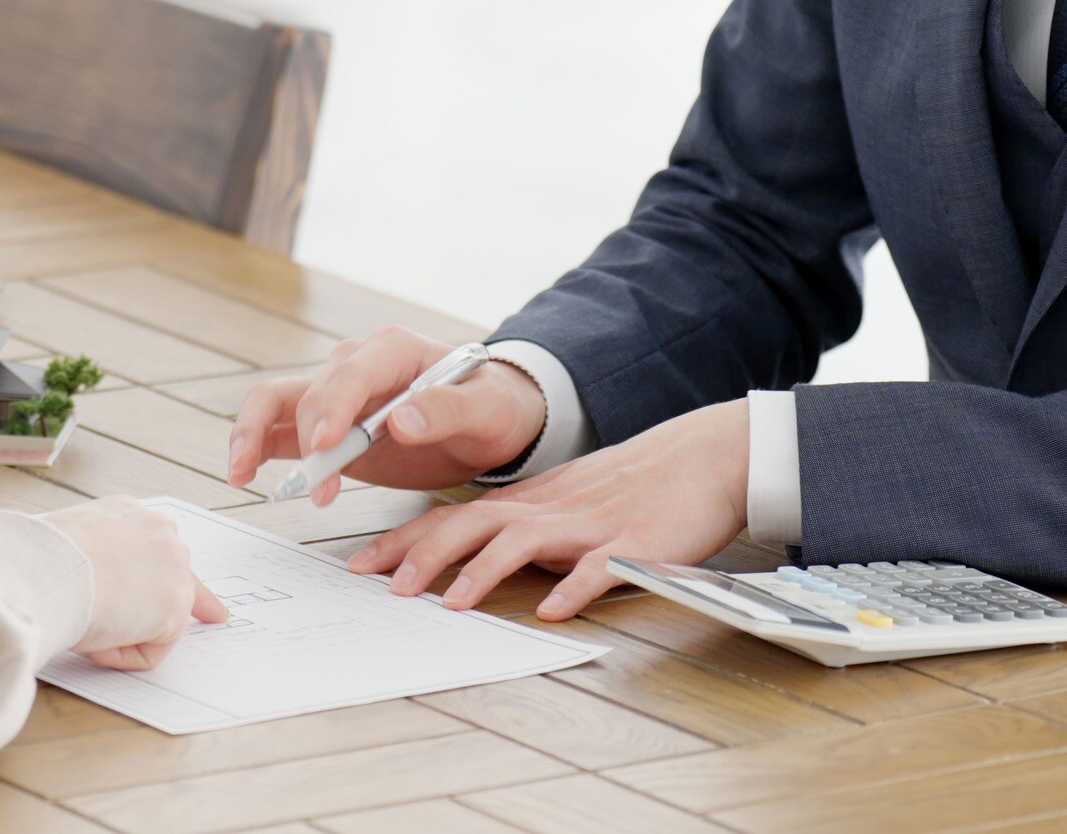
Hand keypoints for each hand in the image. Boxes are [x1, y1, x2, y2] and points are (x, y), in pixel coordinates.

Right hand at [39, 496, 227, 669]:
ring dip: (125, 632)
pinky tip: (95, 638)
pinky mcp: (175, 604)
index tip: (208, 594)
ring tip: (88, 622)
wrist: (42, 567)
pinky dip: (120, 655)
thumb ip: (93, 558)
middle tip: (216, 616)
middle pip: (183, 578)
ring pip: (160, 619)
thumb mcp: (68, 541)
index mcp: (128, 514)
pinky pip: (151, 651)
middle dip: (181, 606)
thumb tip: (91, 586)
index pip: (160, 545)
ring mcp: (172, 567)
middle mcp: (159, 531)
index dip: (172, 572)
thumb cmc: (37, 558)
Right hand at [228, 327, 546, 505]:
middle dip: (311, 445)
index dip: (334, 408)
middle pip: (313, 396)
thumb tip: (401, 421)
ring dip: (255, 435)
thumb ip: (448, 411)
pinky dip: (255, 445)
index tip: (325, 447)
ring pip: (278, 402)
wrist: (487, 421)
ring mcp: (336, 393)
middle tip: (322, 493)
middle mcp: (356, 363)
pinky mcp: (326, 424)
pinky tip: (243, 473)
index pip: (351, 374)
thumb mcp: (487, 409)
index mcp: (393, 350)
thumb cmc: (492, 407)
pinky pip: (278, 427)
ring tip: (242, 474)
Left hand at [346, 398, 751, 620]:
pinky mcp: (636, 542)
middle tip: (387, 589)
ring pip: (524, 542)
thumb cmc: (634, 487)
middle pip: (472, 524)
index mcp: (529, 502)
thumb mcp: (565, 505)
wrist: (704, 457)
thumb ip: (520, 531)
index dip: (404, 541)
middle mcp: (549, 509)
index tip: (361, 566)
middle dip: (424, 556)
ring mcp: (591, 525)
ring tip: (452, 604)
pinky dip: (576, 588)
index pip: (451, 517)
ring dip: (483, 572)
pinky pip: (603, 567)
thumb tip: (468, 565)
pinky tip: (555, 610)